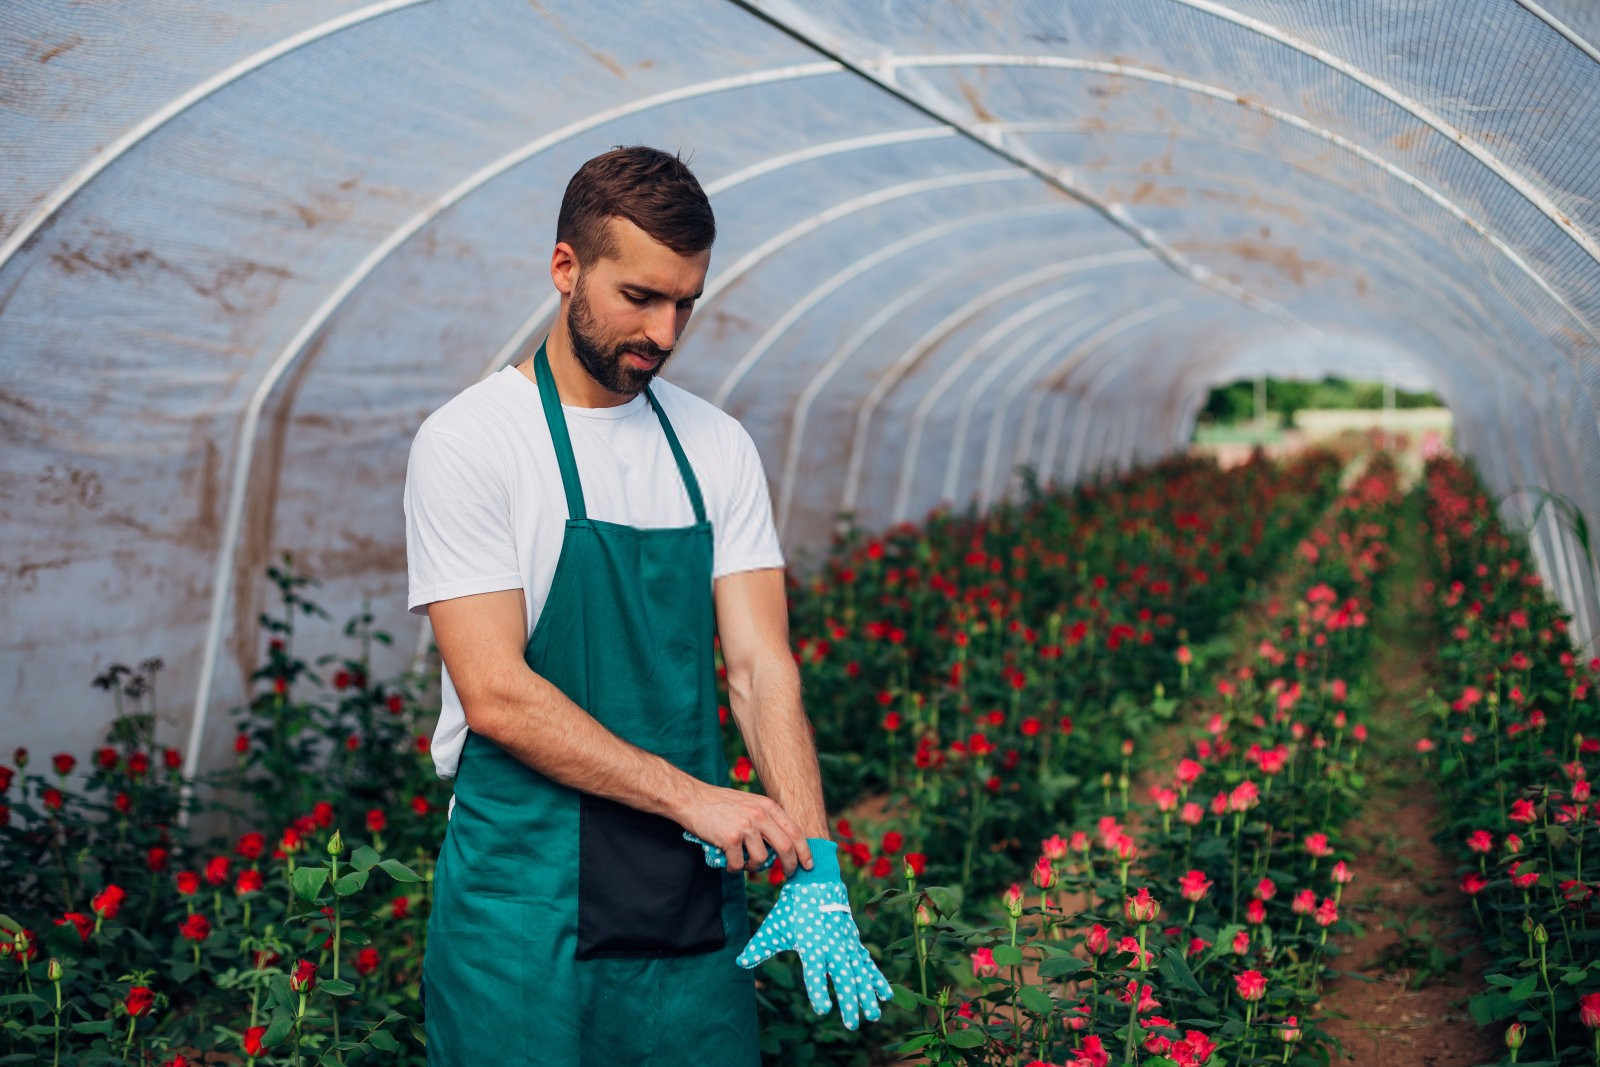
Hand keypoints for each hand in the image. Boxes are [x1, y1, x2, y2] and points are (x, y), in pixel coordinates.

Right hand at [679, 783, 812, 874]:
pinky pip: (739, 864)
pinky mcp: (730, 838)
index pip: (795, 831)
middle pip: (786, 847)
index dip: (805, 851)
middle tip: (789, 874)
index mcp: (768, 806)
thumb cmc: (721, 804)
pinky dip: (735, 868)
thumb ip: (766, 819)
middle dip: (790, 865)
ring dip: (755, 867)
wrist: (693, 799)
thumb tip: (782, 845)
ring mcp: (746, 826)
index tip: (808, 864)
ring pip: (762, 858)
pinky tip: (728, 861)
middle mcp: (760, 815)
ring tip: (744, 862)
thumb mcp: (750, 803)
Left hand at [735, 839, 893, 1029]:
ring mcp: (846, 944)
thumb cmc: (792, 909)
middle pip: (844, 977)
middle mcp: (832, 945)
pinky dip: (877, 979)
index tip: (822, 1009)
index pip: (815, 971)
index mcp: (812, 944)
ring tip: (873, 1017)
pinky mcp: (854, 942)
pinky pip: (868, 963)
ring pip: (860, 973)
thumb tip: (740, 962)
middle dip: (849, 1001)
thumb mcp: (774, 927)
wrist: (817, 882)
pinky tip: (885, 996)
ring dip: (867, 995)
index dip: (819, 990)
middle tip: (850, 1025)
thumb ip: (759, 947)